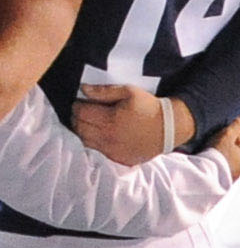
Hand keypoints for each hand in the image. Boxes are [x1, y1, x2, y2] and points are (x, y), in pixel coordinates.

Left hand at [72, 82, 192, 167]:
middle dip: (77, 118)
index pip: (80, 113)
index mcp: (109, 121)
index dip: (77, 106)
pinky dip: (95, 142)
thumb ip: (104, 91)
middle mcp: (108, 138)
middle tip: (84, 112)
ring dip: (83, 131)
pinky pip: (98, 151)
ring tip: (90, 123)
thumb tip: (83, 89)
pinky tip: (101, 134)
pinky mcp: (119, 159)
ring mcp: (113, 151)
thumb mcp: (129, 92)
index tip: (81, 102)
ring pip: (85, 141)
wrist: (169, 128)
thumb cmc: (149, 107)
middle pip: (79, 128)